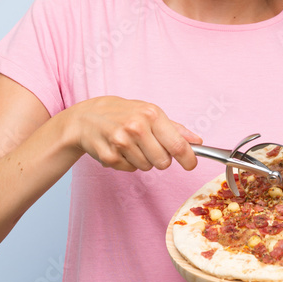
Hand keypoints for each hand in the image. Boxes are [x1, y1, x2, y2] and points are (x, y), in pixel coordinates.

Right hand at [65, 96, 201, 171]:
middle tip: (149, 146)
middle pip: (163, 162)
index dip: (188, 159)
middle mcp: (136, 127)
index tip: (191, 165)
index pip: (177, 145)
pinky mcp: (109, 157)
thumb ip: (174, 128)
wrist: (85, 118)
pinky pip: (130, 169)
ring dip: (142, 159)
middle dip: (160, 158)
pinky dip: (126, 162)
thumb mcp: (148, 112)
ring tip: (130, 144)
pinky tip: (118, 148)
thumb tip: (197, 141)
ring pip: (147, 167)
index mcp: (151, 114)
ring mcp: (121, 143)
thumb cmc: (121, 113)